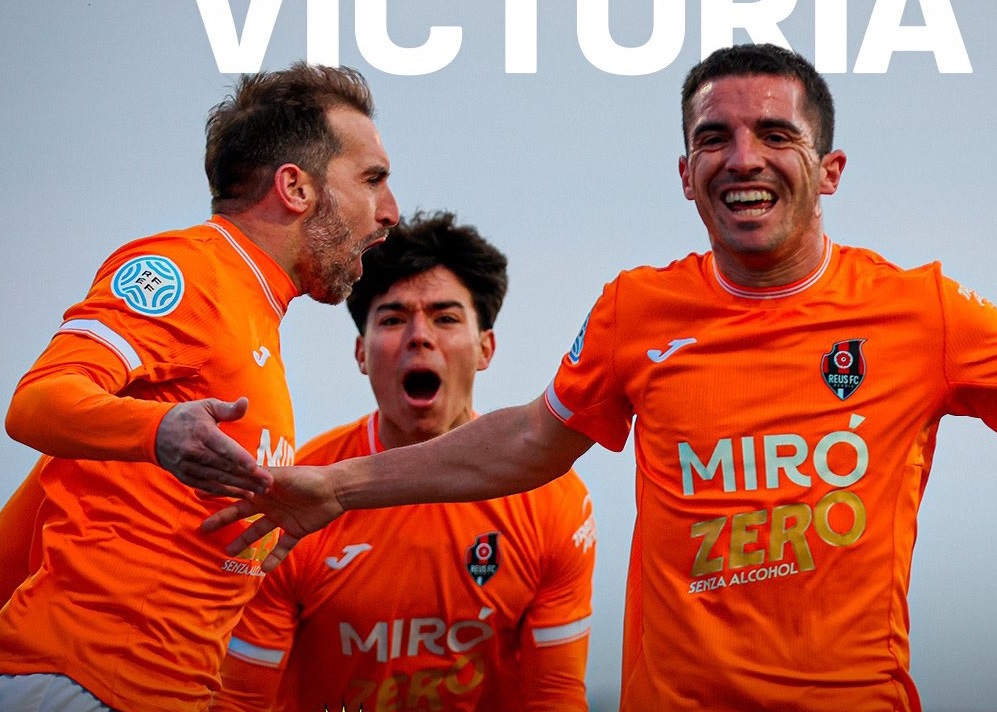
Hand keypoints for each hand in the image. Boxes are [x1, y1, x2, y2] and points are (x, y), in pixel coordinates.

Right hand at [155, 397, 271, 495]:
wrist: (154, 432)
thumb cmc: (187, 416)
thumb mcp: (206, 406)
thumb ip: (227, 409)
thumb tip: (245, 402)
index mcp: (202, 433)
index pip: (224, 448)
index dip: (240, 459)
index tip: (256, 467)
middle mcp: (195, 452)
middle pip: (225, 467)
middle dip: (248, 477)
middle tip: (268, 483)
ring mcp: (189, 467)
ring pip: (218, 479)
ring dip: (240, 487)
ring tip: (260, 491)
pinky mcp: (186, 477)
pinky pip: (208, 487)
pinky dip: (226, 492)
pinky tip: (243, 494)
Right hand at [201, 464, 345, 571]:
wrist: (336, 489)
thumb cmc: (308, 478)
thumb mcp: (281, 476)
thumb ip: (260, 478)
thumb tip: (236, 472)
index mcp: (264, 488)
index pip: (238, 491)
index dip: (219, 494)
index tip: (198, 495)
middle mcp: (270, 503)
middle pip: (242, 514)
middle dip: (223, 521)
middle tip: (204, 529)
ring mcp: (282, 518)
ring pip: (259, 532)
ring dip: (244, 542)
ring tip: (229, 552)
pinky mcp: (296, 530)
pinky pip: (282, 546)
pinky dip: (274, 558)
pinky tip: (263, 569)